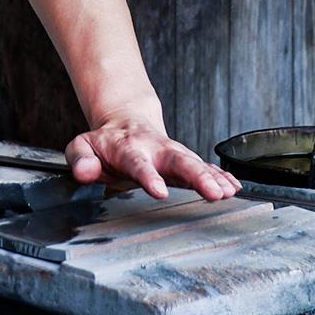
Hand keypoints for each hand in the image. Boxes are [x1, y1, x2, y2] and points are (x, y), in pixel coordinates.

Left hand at [65, 117, 242, 200]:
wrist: (126, 122)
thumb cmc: (104, 142)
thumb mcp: (82, 146)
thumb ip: (80, 159)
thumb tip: (84, 171)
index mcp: (130, 147)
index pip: (139, 163)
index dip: (149, 176)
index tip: (160, 191)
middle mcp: (157, 148)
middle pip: (180, 161)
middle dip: (198, 176)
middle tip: (214, 192)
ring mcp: (173, 153)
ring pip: (196, 163)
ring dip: (213, 178)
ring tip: (228, 192)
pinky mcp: (185, 159)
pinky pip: (205, 167)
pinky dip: (220, 175)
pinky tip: (234, 186)